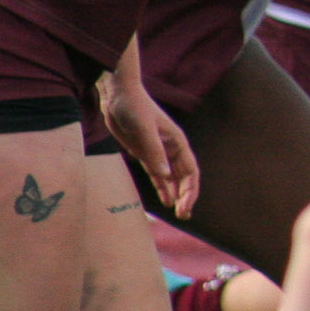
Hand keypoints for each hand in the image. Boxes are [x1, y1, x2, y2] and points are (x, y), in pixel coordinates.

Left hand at [97, 77, 198, 217]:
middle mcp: (171, 149)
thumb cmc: (135, 107)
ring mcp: (158, 152)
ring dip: (175, 194)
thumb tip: (165, 176)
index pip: (190, 171)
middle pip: (184, 177)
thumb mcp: (144, 129)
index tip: (185, 205)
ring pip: (171, 178)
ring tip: (178, 213)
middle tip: (183, 215)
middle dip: (185, 196)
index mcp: (177, 142)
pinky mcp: (144, 153)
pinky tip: (165, 200)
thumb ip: (155, 153)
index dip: (190, 190)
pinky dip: (162, 187)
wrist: (118, 95)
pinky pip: (156, 175)